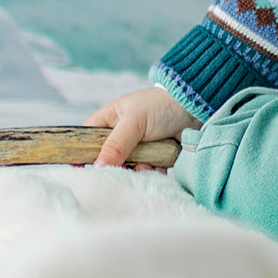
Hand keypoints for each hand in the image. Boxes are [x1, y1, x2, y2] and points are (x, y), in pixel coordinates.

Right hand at [84, 87, 199, 166]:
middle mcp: (120, 134)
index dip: (80, 155)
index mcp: (109, 119)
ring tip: (148, 162)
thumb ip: (116, 144)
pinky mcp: (152, 156)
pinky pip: (143, 171)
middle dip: (116, 165)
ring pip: (126, 168)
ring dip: (136, 169)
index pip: (85, 139)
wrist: (197, 108)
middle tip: (125, 166)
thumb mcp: (135, 121)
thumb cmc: (162, 105)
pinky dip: (150, 171)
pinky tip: (158, 165)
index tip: (80, 172)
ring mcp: (137, 146)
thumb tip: (98, 168)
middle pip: (106, 159)